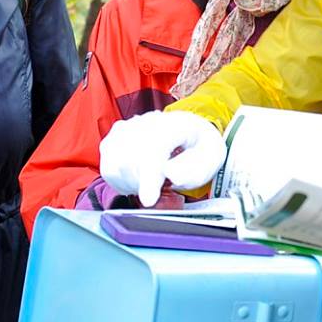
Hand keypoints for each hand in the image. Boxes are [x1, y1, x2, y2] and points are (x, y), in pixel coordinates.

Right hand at [99, 111, 224, 206]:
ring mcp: (124, 130)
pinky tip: (140, 175)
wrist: (186, 132)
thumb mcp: (211, 158)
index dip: (150, 177)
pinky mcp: (110, 141)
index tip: (148, 200)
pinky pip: (109, 171)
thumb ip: (195, 170)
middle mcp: (145, 122)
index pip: (156, 149)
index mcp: (178, 124)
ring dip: (135, 183)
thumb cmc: (199, 147)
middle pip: (133, 162)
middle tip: (164, 185)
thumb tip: (172, 176)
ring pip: (117, 169)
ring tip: (154, 176)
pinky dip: (124, 181)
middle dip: (146, 184)